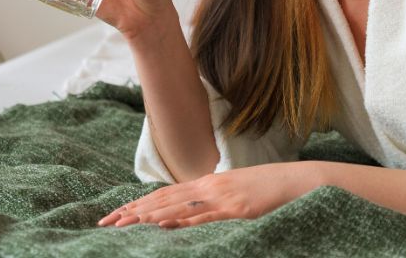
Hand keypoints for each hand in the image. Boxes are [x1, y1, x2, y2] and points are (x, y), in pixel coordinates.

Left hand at [97, 162, 318, 228]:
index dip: (139, 203)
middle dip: (133, 211)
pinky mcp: (237, 209)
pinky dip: (180, 220)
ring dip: (147, 216)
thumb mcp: (238, 189)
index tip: (116, 214)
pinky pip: (203, 216)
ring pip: (177, 206)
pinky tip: (161, 225)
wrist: (299, 180)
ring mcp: (223, 197)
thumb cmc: (270, 187)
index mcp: (210, 182)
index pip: (166, 193)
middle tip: (106, 222)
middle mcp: (211, 186)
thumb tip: (195, 208)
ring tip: (122, 224)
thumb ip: (215, 197)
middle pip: (164, 198)